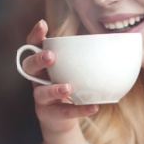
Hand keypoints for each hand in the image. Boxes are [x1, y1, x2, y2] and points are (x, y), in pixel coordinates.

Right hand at [23, 19, 98, 137]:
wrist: (62, 119)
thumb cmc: (69, 86)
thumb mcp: (72, 70)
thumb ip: (84, 57)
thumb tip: (115, 39)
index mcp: (42, 65)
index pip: (33, 46)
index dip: (35, 35)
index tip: (43, 24)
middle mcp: (37, 79)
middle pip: (29, 67)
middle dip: (38, 60)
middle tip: (50, 56)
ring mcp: (40, 98)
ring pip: (41, 93)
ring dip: (54, 89)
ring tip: (68, 87)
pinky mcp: (48, 114)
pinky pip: (63, 112)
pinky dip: (79, 109)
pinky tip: (93, 107)